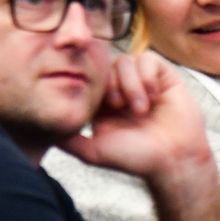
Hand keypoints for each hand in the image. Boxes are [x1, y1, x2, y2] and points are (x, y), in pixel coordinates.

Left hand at [61, 50, 216, 182]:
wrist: (174, 161)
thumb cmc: (136, 158)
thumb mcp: (94, 152)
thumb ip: (69, 141)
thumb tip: (45, 132)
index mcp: (105, 104)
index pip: (91, 79)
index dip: (94, 86)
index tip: (106, 108)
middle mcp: (123, 89)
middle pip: (108, 66)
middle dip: (113, 86)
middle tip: (121, 108)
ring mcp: (144, 81)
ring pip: (126, 61)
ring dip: (131, 84)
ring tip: (141, 110)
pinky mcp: (164, 76)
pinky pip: (148, 59)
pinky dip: (148, 76)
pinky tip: (154, 97)